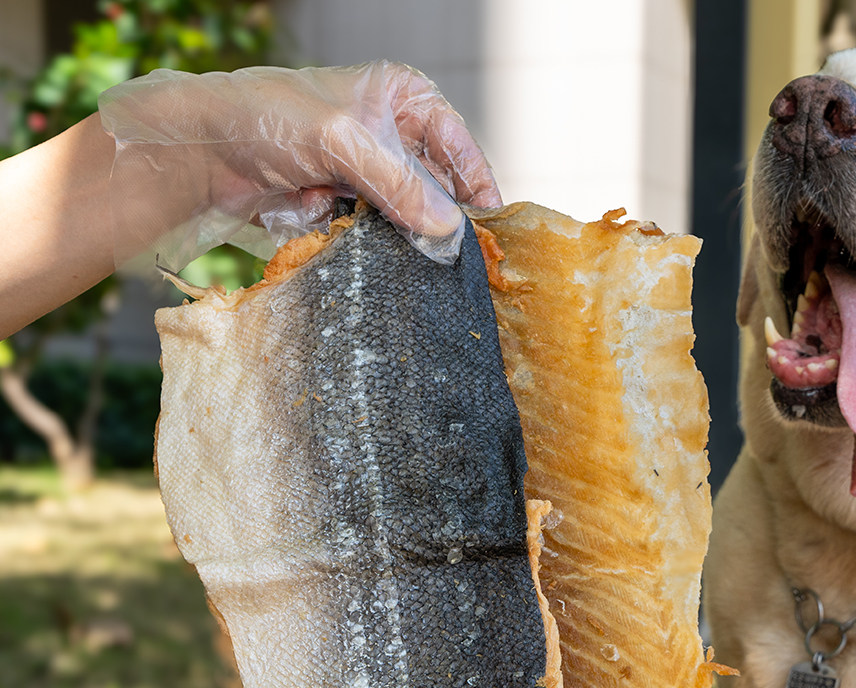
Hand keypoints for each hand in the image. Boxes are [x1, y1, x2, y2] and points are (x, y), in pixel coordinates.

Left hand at [97, 62, 499, 267]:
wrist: (200, 151)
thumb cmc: (266, 118)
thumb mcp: (342, 142)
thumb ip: (399, 186)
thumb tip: (449, 230)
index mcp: (402, 99)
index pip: (459, 147)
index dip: (476, 188)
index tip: (487, 230)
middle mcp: (391, 135)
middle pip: (437, 189)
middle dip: (432, 219)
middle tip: (443, 252)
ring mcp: (367, 174)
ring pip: (406, 219)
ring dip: (390, 233)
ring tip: (370, 233)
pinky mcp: (345, 206)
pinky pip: (374, 234)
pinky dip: (359, 239)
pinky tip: (332, 227)